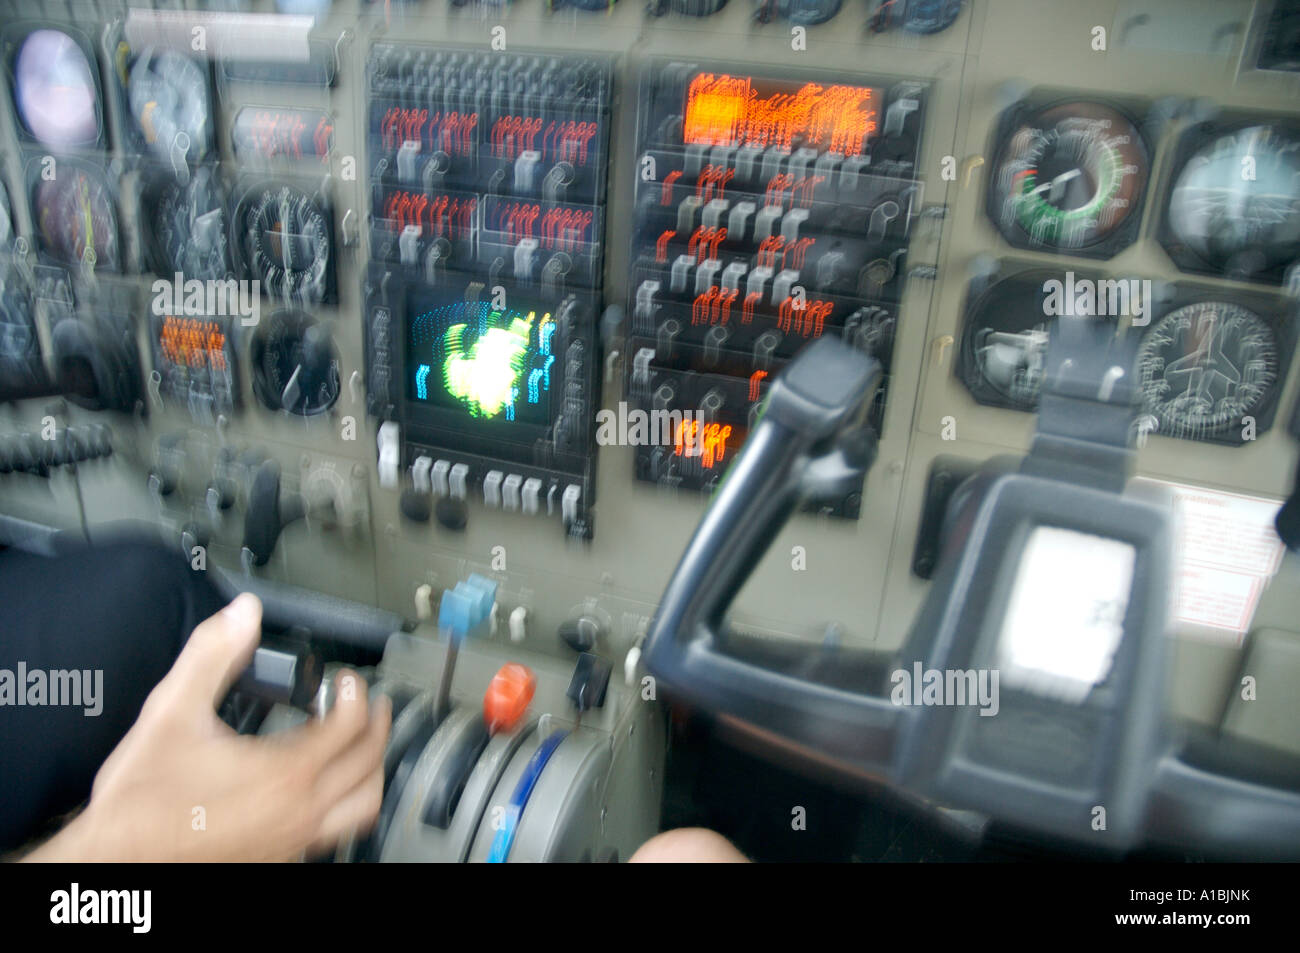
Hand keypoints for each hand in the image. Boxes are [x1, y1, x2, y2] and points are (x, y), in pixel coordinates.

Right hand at [24, 593, 391, 861]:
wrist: (117, 863)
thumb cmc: (140, 803)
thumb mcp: (170, 712)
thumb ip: (210, 656)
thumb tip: (241, 616)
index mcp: (285, 772)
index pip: (350, 725)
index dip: (355, 692)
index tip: (345, 680)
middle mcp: (300, 810)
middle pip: (369, 764)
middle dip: (377, 726)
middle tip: (371, 705)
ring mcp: (294, 840)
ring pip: (363, 806)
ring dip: (371, 771)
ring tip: (363, 748)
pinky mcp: (280, 858)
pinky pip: (336, 832)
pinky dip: (344, 805)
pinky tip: (323, 793)